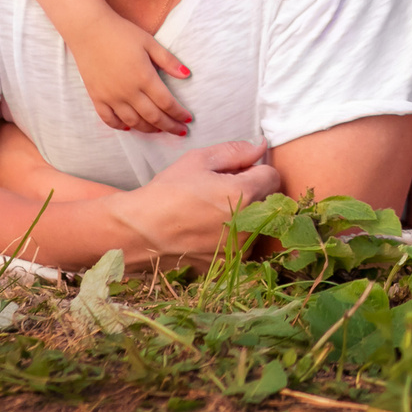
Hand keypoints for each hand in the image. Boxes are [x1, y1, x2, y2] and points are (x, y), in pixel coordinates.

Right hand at [69, 11, 194, 135]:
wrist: (88, 30)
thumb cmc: (122, 33)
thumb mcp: (149, 42)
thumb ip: (168, 60)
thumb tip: (187, 75)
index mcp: (144, 77)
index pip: (166, 103)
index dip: (179, 113)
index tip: (188, 119)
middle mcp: (128, 91)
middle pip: (153, 117)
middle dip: (169, 126)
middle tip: (180, 131)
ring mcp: (111, 96)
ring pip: (133, 122)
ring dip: (149, 129)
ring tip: (160, 130)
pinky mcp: (96, 97)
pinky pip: (109, 119)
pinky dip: (121, 126)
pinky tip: (130, 127)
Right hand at [113, 140, 281, 259]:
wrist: (139, 232)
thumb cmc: (167, 192)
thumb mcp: (199, 160)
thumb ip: (236, 151)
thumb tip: (261, 146)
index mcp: (244, 195)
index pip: (272, 176)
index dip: (254, 171)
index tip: (236, 174)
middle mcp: (248, 225)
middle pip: (269, 201)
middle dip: (254, 192)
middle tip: (223, 191)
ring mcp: (239, 249)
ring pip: (259, 224)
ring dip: (246, 215)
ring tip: (213, 212)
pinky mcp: (228, 266)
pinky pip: (243, 245)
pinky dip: (234, 236)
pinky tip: (208, 230)